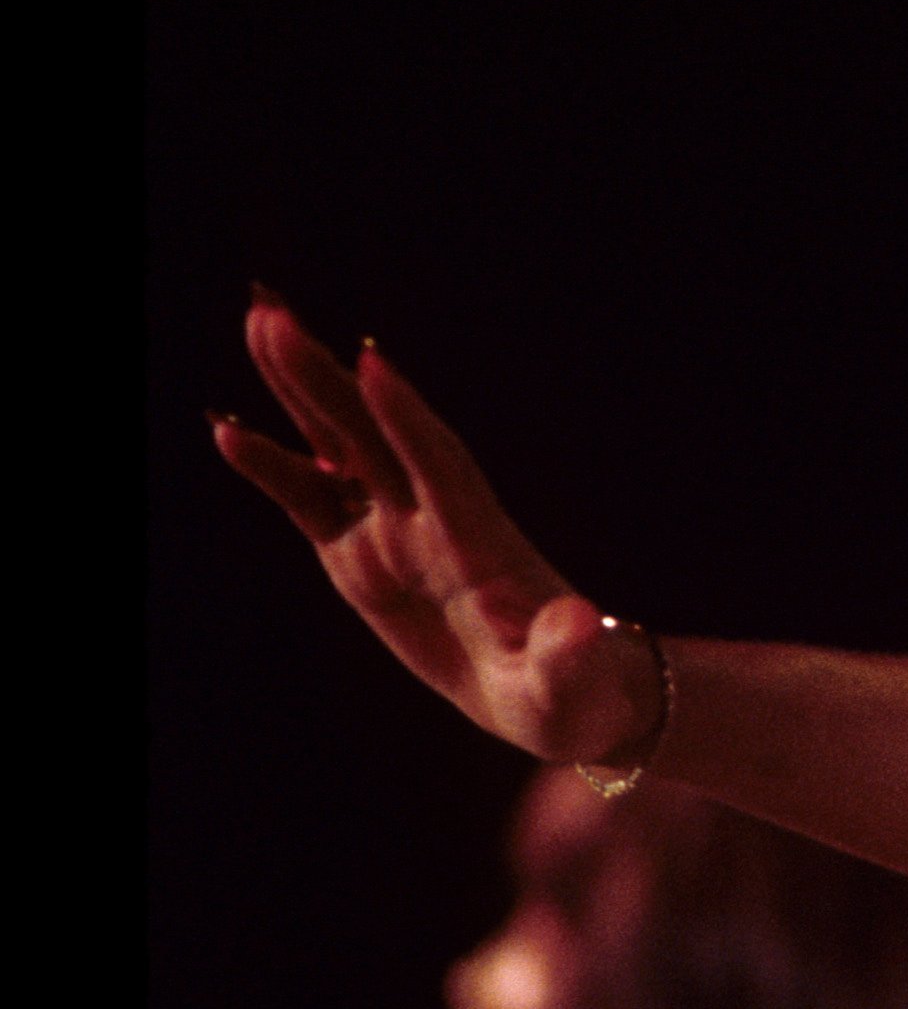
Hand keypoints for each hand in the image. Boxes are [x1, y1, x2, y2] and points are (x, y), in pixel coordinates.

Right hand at [213, 289, 659, 765]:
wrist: (561, 695)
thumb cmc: (575, 692)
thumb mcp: (572, 683)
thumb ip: (568, 653)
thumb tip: (578, 623)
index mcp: (482, 546)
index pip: (441, 469)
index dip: (407, 420)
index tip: (373, 362)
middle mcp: (436, 522)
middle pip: (376, 435)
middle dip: (328, 378)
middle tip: (274, 312)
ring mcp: (399, 533)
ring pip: (342, 447)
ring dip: (301, 391)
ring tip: (258, 323)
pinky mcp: (367, 557)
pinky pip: (313, 501)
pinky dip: (275, 467)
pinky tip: (229, 432)